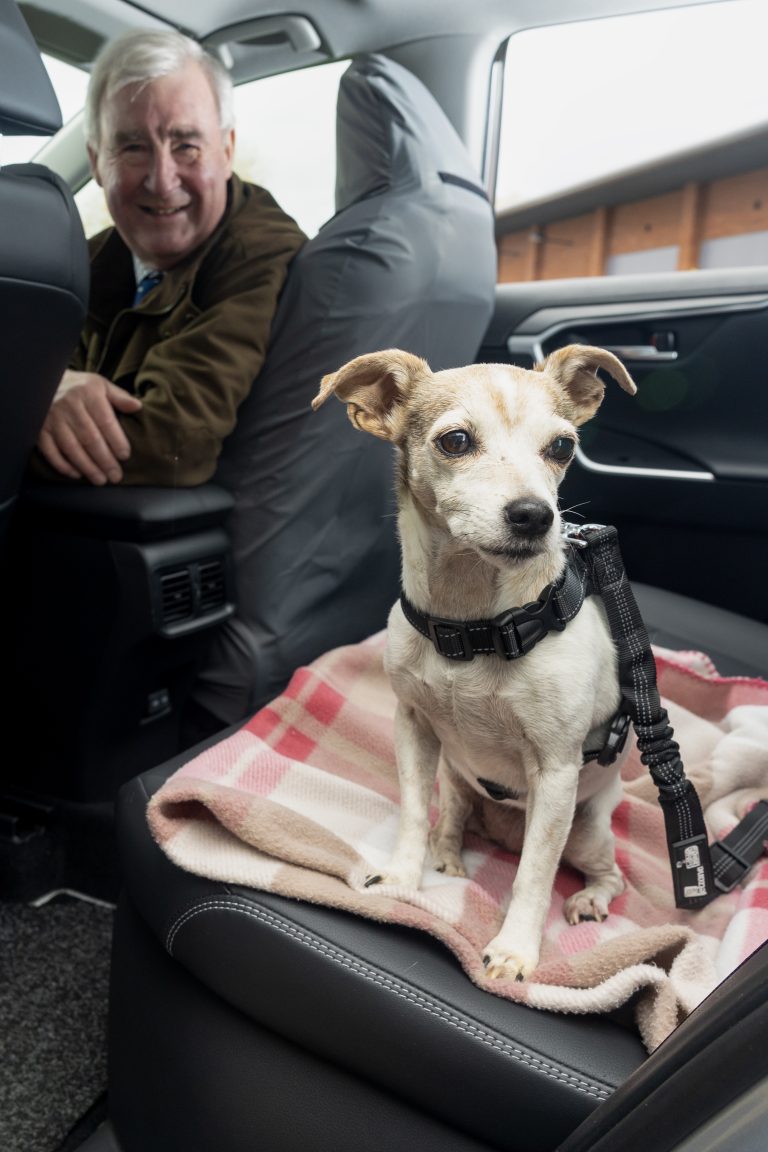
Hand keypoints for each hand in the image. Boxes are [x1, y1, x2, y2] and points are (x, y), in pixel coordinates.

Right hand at [37, 370, 142, 484]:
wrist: (48, 382)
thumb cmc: (80, 387)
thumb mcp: (101, 385)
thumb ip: (119, 397)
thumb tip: (137, 407)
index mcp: (87, 393)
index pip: (105, 421)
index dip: (116, 440)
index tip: (125, 456)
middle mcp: (68, 405)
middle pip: (89, 438)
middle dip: (104, 460)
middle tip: (116, 476)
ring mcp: (52, 418)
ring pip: (71, 448)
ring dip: (87, 467)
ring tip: (100, 480)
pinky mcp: (40, 430)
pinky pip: (50, 451)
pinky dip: (63, 465)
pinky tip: (77, 474)